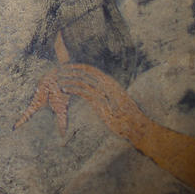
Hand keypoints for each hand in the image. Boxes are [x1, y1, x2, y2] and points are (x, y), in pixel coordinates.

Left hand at [16, 63, 148, 145]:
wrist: (137, 127)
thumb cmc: (127, 116)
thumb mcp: (116, 101)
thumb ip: (107, 94)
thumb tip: (97, 90)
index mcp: (111, 82)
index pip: (91, 69)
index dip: (77, 67)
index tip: (66, 67)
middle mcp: (108, 84)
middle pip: (85, 72)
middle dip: (70, 70)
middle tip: (57, 71)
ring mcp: (105, 93)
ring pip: (82, 81)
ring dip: (68, 79)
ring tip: (56, 80)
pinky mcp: (102, 103)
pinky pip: (84, 92)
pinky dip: (72, 89)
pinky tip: (64, 89)